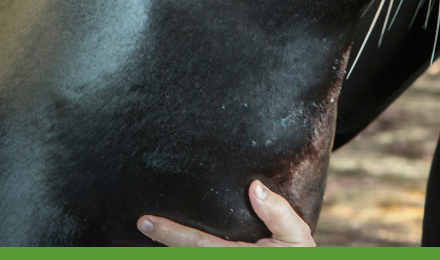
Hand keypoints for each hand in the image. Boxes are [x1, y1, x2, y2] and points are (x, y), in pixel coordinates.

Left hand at [137, 180, 316, 246]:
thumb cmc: (298, 259)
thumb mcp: (297, 237)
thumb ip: (278, 212)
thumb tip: (254, 187)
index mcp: (237, 256)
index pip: (195, 245)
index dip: (169, 233)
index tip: (144, 221)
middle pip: (185, 257)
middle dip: (162, 245)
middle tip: (141, 225)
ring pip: (191, 259)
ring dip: (173, 251)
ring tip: (151, 236)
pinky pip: (199, 257)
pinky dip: (187, 252)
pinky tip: (180, 245)